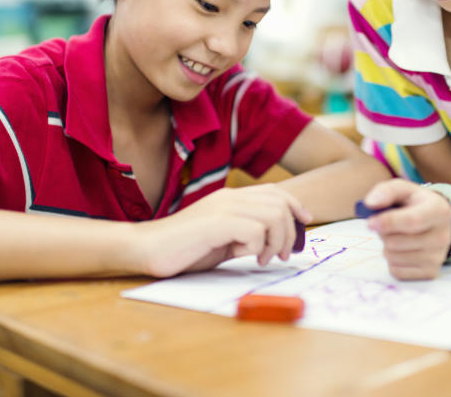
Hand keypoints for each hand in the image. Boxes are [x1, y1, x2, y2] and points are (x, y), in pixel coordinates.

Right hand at [134, 184, 311, 277]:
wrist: (146, 249)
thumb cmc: (183, 249)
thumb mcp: (222, 240)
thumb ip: (245, 235)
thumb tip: (272, 242)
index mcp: (231, 198)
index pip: (274, 192)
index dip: (295, 206)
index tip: (304, 222)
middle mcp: (229, 198)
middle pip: (279, 203)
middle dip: (289, 231)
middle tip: (279, 255)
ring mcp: (222, 208)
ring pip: (273, 215)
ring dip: (274, 241)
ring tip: (261, 258)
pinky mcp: (215, 223)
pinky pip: (254, 230)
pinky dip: (256, 247)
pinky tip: (242, 257)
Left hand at [362, 179, 450, 279]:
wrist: (439, 223)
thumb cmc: (416, 204)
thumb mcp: (404, 190)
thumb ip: (386, 191)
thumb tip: (370, 203)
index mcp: (438, 211)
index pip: (411, 221)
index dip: (388, 223)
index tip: (370, 223)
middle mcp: (442, 236)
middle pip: (396, 242)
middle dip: (383, 233)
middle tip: (389, 225)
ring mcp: (438, 257)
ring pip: (393, 257)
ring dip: (387, 246)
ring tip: (398, 236)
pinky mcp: (430, 273)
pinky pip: (396, 271)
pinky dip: (393, 262)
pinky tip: (403, 250)